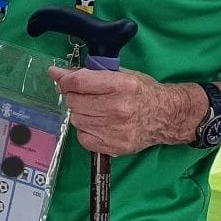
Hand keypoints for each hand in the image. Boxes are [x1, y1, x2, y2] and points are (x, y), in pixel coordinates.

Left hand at [47, 66, 201, 155]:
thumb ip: (87, 73)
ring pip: (76, 120)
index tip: (64, 81)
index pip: (79, 83)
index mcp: (121, 85)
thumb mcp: (119, 75)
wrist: (166, 116)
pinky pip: (83, 138)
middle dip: (74, 97)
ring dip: (81, 114)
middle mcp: (118, 108)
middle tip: (86, 96)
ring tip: (95, 110)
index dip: (65, 81)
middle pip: (74, 102)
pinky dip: (86, 130)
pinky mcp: (114, 147)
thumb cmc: (142, 91)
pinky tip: (98, 124)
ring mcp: (116, 130)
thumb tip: (54, 73)